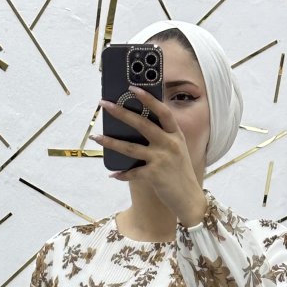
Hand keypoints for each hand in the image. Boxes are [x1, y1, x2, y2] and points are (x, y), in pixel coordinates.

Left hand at [92, 85, 206, 225]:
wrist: (189, 199)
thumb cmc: (179, 172)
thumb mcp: (177, 149)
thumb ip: (162, 137)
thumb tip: (135, 126)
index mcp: (175, 134)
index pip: (162, 111)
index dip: (148, 98)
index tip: (132, 88)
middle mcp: (169, 144)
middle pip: (142, 124)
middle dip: (121, 113)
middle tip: (104, 104)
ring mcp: (162, 160)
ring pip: (131, 148)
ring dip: (111, 142)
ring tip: (96, 137)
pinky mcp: (154, 176)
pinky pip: (133, 173)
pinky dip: (122, 174)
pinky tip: (113, 174)